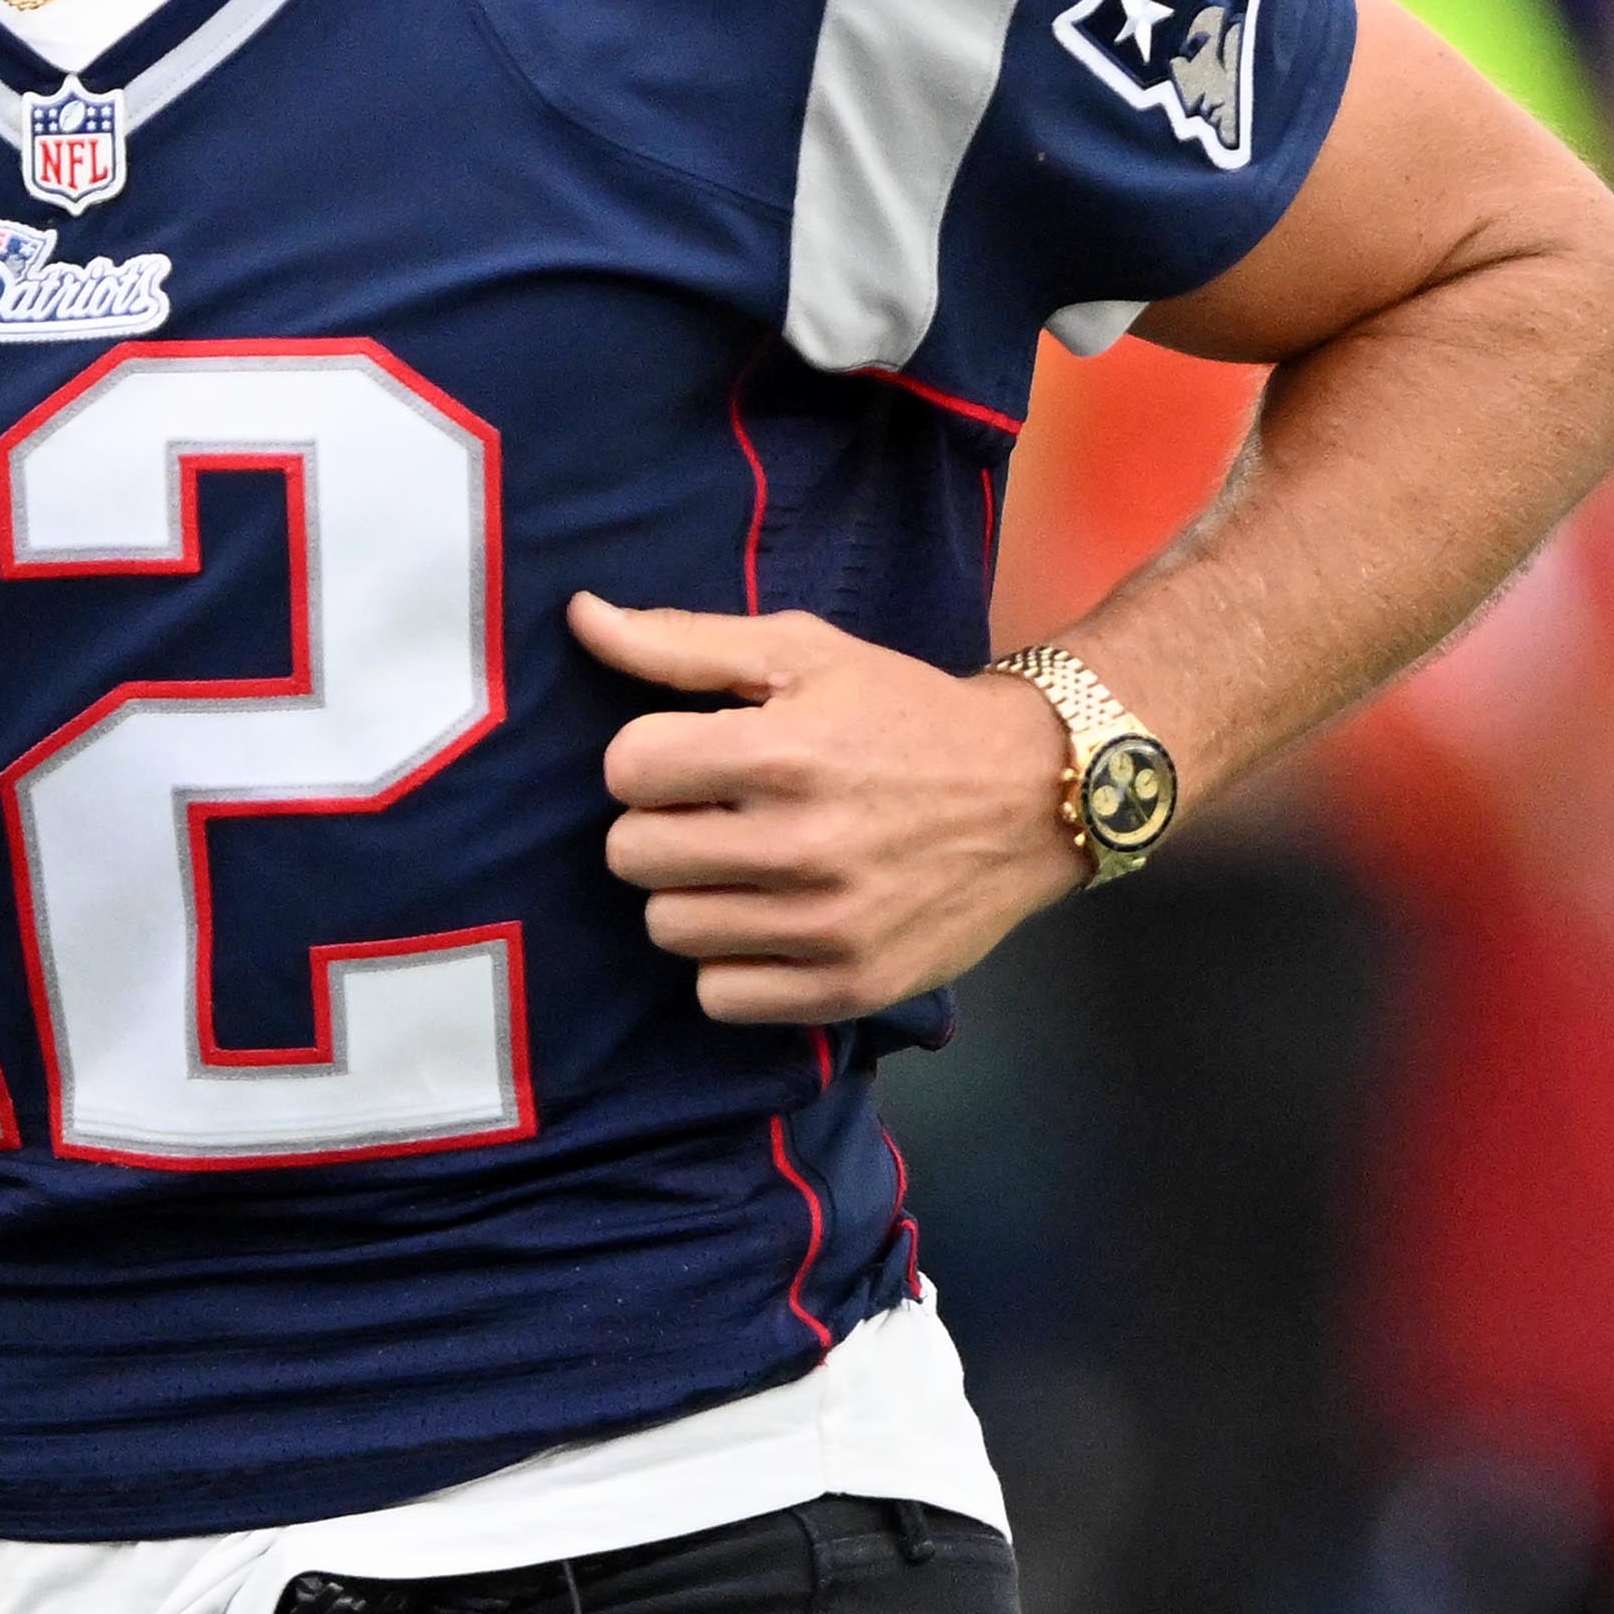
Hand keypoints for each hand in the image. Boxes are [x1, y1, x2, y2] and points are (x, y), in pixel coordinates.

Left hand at [568, 592, 1088, 1025]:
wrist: (1032, 793)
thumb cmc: (903, 712)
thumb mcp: (802, 651)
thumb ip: (682, 642)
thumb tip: (580, 617)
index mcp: (781, 752)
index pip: (624, 768)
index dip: (647, 756)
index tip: (691, 755)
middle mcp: (800, 845)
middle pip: (631, 855)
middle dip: (660, 826)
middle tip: (715, 812)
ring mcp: (826, 926)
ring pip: (667, 927)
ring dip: (692, 895)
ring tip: (745, 865)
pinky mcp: (849, 986)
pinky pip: (719, 997)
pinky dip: (732, 963)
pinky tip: (769, 921)